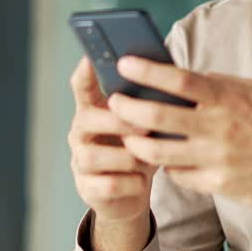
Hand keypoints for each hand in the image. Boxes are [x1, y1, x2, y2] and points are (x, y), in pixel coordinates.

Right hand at [67, 56, 156, 223]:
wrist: (131, 192)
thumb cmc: (140, 148)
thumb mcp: (145, 124)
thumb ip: (147, 104)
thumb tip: (170, 79)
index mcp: (94, 110)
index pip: (81, 86)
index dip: (85, 72)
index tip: (91, 58)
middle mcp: (81, 133)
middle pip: (85, 119)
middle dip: (116, 121)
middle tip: (146, 125)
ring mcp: (80, 161)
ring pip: (93, 156)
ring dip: (126, 157)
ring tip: (147, 160)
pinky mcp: (88, 188)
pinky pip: (106, 185)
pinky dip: (129, 183)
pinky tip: (141, 181)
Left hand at [107, 56, 251, 208]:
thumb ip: (217, 85)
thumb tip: (180, 77)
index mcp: (229, 98)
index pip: (180, 80)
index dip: (148, 71)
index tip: (124, 64)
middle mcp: (220, 128)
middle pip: (159, 116)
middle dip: (128, 108)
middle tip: (114, 102)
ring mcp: (218, 159)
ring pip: (159, 152)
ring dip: (136, 143)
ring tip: (128, 136)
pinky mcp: (219, 184)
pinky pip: (178, 174)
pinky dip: (167, 165)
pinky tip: (163, 158)